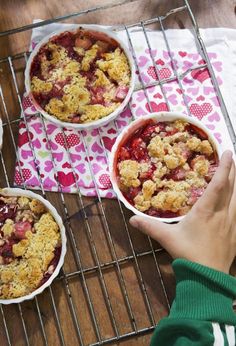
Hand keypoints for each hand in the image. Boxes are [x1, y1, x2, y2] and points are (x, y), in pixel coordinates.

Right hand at [130, 150, 235, 272]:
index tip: (228, 152)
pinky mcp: (235, 233)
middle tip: (232, 157)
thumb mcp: (167, 238)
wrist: (207, 277)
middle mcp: (222, 214)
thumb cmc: (188, 254)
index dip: (225, 167)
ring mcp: (231, 223)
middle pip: (232, 188)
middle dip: (234, 171)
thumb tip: (131, 219)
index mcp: (206, 211)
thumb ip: (149, 227)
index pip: (219, 184)